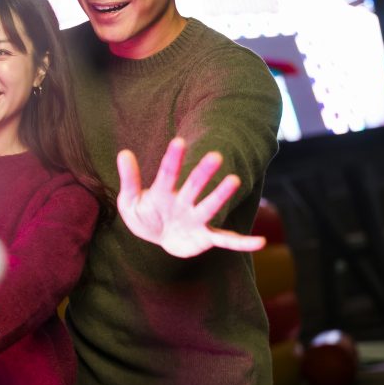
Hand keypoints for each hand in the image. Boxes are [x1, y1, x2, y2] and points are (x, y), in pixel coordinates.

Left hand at [116, 137, 265, 257]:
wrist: (157, 238)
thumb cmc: (144, 214)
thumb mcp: (129, 200)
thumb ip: (129, 179)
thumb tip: (123, 153)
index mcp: (163, 192)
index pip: (167, 174)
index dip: (173, 159)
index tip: (179, 141)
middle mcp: (183, 201)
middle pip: (194, 185)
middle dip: (203, 173)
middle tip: (215, 156)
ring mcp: (196, 218)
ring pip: (210, 206)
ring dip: (221, 195)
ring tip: (235, 180)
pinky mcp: (205, 236)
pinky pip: (226, 240)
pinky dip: (242, 242)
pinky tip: (260, 241)